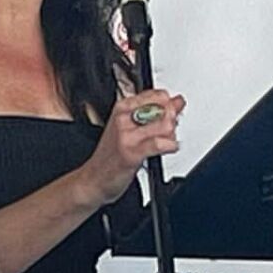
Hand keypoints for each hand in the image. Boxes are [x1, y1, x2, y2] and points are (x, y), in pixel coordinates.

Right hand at [84, 89, 185, 205]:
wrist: (95, 178)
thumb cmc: (112, 154)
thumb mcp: (131, 127)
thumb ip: (155, 112)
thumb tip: (178, 101)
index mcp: (122, 107)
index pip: (157, 94)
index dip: (170, 105)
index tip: (168, 115)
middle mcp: (123, 118)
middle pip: (163, 108)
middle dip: (172, 121)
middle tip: (166, 133)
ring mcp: (127, 136)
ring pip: (165, 125)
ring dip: (171, 135)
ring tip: (165, 142)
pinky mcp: (132, 153)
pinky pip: (160, 144)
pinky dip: (171, 146)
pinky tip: (167, 149)